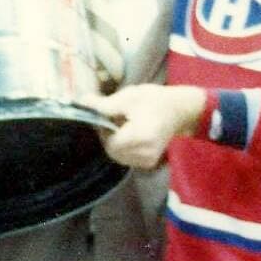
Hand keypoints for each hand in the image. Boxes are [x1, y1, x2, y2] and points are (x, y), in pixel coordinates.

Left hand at [84, 84, 205, 169]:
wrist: (179, 110)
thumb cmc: (154, 100)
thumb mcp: (128, 97)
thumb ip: (104, 105)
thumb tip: (81, 103)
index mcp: (141, 137)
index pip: (109, 142)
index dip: (103, 130)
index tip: (107, 116)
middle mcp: (145, 154)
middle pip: (112, 151)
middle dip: (108, 136)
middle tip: (116, 119)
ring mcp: (147, 161)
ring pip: (117, 155)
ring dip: (115, 141)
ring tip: (126, 125)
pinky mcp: (147, 163)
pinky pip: (125, 157)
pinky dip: (123, 147)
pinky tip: (131, 134)